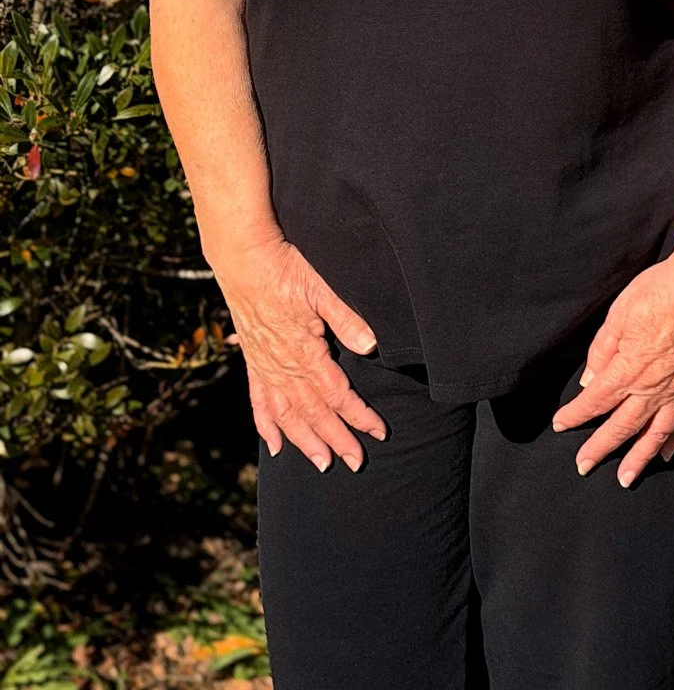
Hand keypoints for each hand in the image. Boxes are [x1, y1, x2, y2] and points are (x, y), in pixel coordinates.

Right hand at [216, 236, 385, 472]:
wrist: (244, 260)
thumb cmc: (287, 269)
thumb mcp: (322, 288)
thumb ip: (347, 319)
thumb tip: (370, 346)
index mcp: (305, 352)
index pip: (337, 395)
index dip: (359, 416)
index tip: (378, 432)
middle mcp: (283, 367)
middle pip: (314, 413)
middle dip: (337, 439)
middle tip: (356, 463)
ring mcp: (265, 367)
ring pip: (287, 415)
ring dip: (305, 441)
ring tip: (321, 463)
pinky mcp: (253, 362)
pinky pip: (259, 402)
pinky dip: (266, 425)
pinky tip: (274, 445)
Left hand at [550, 256, 673, 486]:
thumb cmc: (660, 291)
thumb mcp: (619, 313)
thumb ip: (602, 350)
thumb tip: (589, 380)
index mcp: (629, 368)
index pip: (596, 400)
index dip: (575, 415)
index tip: (560, 425)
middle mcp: (654, 387)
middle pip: (622, 425)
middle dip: (600, 447)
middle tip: (583, 466)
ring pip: (656, 433)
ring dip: (639, 457)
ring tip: (625, 477)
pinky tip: (668, 452)